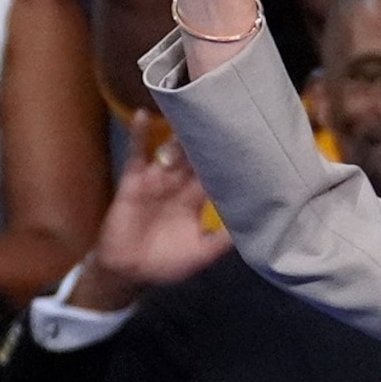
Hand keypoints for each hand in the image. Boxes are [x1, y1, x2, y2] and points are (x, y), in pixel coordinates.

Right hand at [80, 116, 229, 305]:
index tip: (247, 142)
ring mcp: (156, 180)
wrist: (129, 272)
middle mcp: (179, 185)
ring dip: (180, 133)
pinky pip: (137, 155)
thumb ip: (223, 239)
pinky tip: (143, 116)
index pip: (216, 173)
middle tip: (226, 115)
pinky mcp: (134, 181)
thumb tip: (251, 227)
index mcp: (196, 199)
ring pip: (171, 151)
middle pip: (196, 157)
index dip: (229, 160)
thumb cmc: (167, 262)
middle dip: (209, 139)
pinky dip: (138, 135)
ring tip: (194, 108)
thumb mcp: (202, 252)